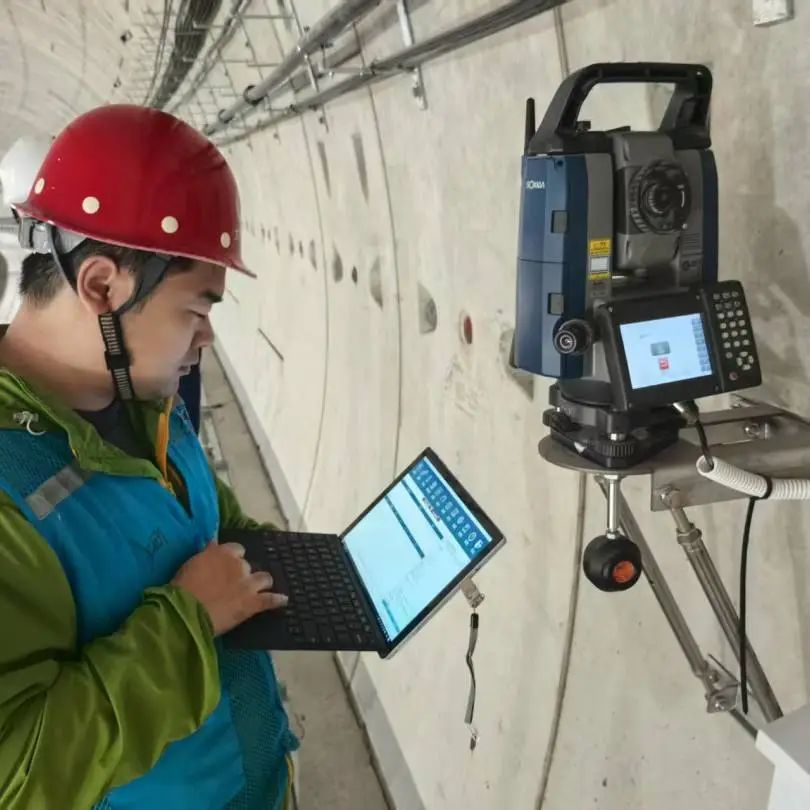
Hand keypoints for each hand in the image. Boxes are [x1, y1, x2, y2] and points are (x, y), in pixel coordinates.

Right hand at [171, 541, 287, 634]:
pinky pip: (270, 600)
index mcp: (223, 553)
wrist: (186, 611)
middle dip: (243, 573)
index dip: (233, 557)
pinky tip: (283, 600)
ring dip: (262, 583)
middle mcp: (239, 565)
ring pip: (264, 578)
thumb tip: (213, 541)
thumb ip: (207, 552)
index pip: (236, 549)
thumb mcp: (192, 563)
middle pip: (248, 565)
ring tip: (259, 589)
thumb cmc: (183, 587)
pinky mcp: (253, 603)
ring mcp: (248, 584)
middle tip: (234, 584)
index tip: (228, 565)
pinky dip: (277, 600)